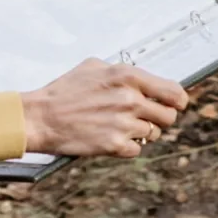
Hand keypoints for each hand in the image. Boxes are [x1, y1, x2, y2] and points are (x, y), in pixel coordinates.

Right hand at [22, 59, 188, 155]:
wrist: (40, 117)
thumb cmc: (64, 92)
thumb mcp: (94, 67)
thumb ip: (124, 72)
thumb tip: (149, 79)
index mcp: (128, 77)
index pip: (174, 92)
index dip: (178, 100)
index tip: (176, 104)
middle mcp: (130, 99)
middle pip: (169, 116)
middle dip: (159, 119)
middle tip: (144, 119)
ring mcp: (124, 123)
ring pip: (154, 134)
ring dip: (141, 133)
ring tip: (119, 127)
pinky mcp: (115, 145)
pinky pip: (137, 149)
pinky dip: (127, 147)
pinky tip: (110, 138)